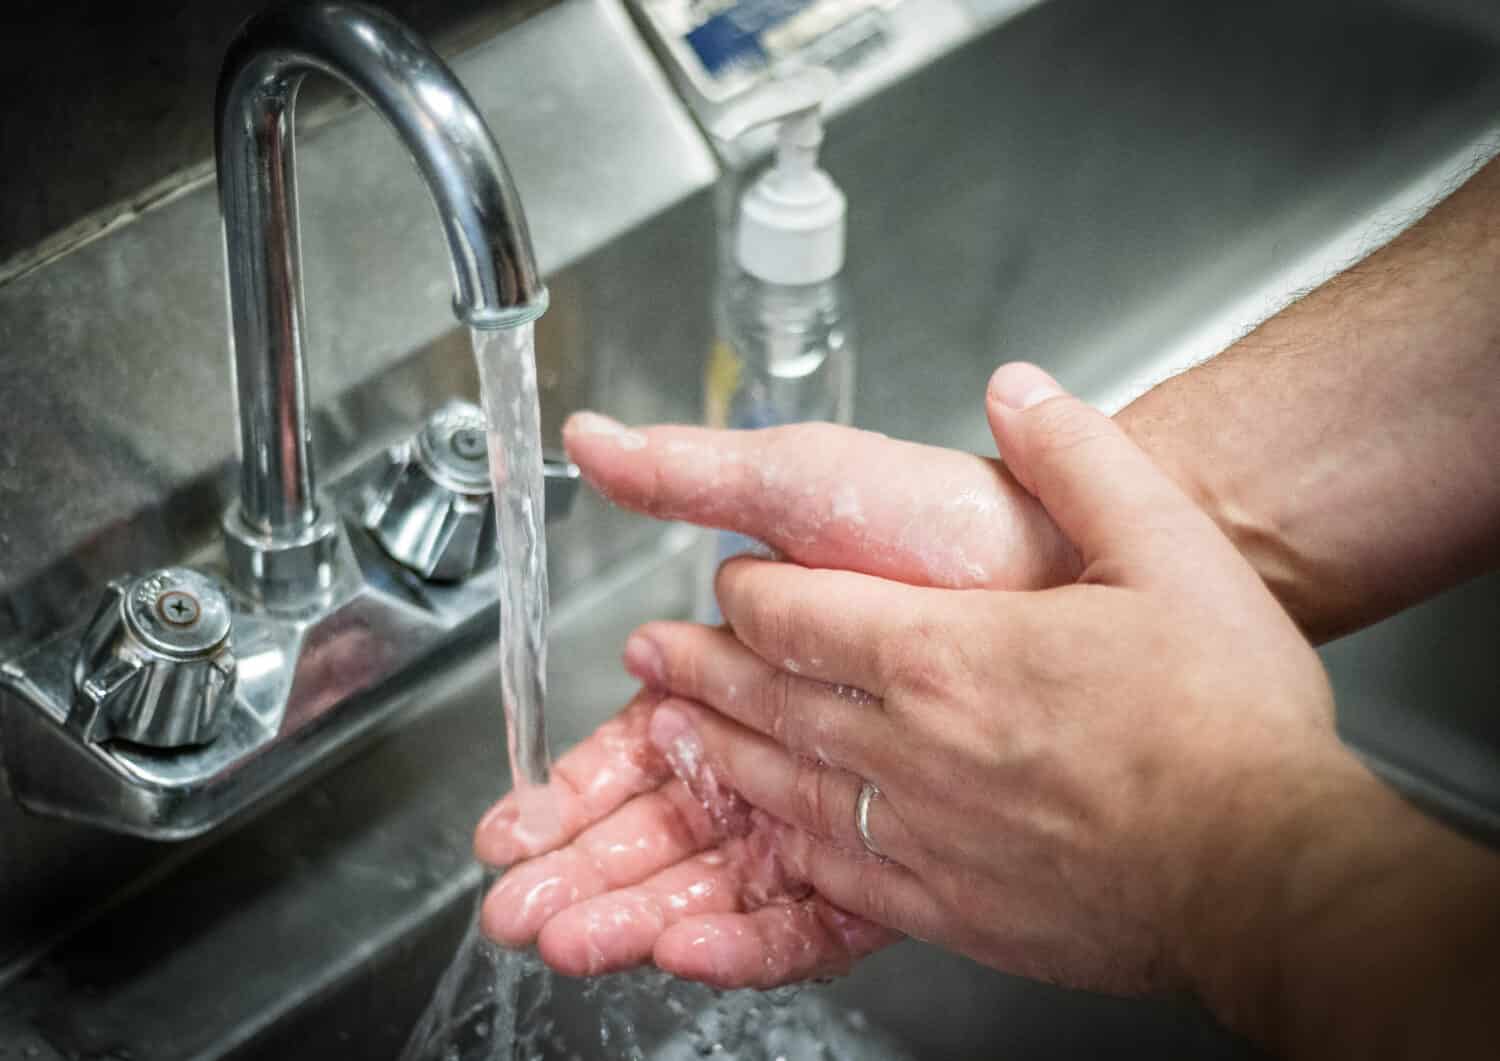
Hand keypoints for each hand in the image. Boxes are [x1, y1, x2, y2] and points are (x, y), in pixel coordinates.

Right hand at [473, 406, 1076, 984]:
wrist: (1066, 566)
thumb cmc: (941, 515)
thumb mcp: (801, 483)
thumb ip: (692, 476)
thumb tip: (590, 438)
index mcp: (754, 670)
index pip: (642, 744)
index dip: (573, 788)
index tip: (512, 823)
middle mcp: (794, 744)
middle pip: (668, 824)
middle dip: (584, 867)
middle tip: (513, 905)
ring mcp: (849, 804)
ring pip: (724, 876)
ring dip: (641, 908)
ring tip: (569, 938)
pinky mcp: (912, 853)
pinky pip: (819, 915)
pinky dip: (750, 938)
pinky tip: (689, 949)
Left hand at [611, 362, 1346, 1003]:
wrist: (1272, 873)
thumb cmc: (1227, 718)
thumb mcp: (1169, 549)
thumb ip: (1082, 460)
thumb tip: (1019, 390)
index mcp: (945, 653)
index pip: (800, 614)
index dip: (751, 593)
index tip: (729, 581)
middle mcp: (911, 746)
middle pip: (770, 700)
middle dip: (700, 669)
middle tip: (648, 656)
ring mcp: (924, 836)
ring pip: (784, 789)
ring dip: (720, 753)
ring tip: (672, 734)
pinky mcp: (953, 909)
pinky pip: (837, 878)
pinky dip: (785, 851)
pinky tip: (773, 841)